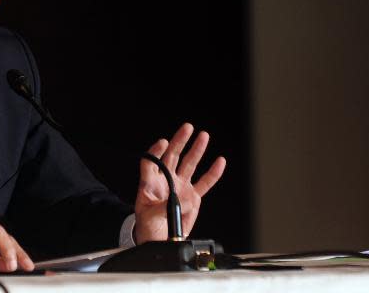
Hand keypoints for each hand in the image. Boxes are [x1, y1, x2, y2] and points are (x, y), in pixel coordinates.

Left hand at [134, 123, 225, 243]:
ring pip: (189, 165)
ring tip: (203, 136)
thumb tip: (187, 199)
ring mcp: (180, 187)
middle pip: (172, 156)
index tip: (163, 142)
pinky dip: (213, 173)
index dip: (156, 151)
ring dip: (196, 150)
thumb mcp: (149, 217)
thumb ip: (166, 207)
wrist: (159, 240)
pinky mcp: (193, 197)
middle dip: (180, 141)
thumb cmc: (148, 227)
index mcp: (150, 184)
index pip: (151, 162)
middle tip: (187, 128)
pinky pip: (204, 183)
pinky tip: (219, 161)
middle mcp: (165, 181)